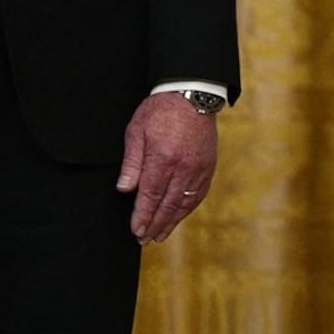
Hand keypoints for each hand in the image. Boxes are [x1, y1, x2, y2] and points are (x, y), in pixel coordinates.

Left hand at [118, 94, 218, 244]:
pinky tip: (179, 217)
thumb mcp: (136, 131)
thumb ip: (131, 162)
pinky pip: (199, 193)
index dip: (142, 216)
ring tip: (160, 236)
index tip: (135, 231)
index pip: (151, 196)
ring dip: (172, 222)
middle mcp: (184, 167)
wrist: (192, 93)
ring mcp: (199, 167)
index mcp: (163, 158)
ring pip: (185, 202)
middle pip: (168, 204)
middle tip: (144, 240)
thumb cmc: (159, 110)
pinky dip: (188, 208)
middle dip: (155, 225)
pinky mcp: (209, 165)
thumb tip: (124, 189)